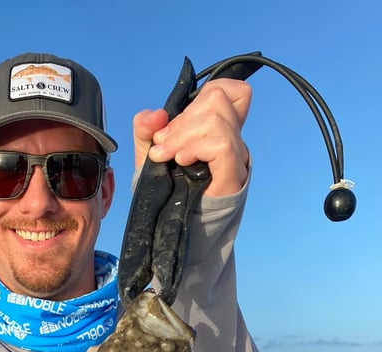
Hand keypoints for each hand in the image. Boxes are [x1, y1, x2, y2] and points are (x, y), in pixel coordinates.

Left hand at [133, 78, 250, 196]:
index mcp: (215, 129)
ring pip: (217, 117)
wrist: (173, 232)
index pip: (225, 88)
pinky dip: (195, 148)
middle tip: (161, 145)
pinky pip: (222, 144)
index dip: (198, 96)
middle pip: (219, 96)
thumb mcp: (149, 156)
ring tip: (166, 157)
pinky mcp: (233, 176)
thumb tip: (156, 114)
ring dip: (182, 135)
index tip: (170, 125)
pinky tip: (180, 162)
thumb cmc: (167, 193)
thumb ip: (146, 131)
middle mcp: (231, 138)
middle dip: (182, 118)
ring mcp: (235, 156)